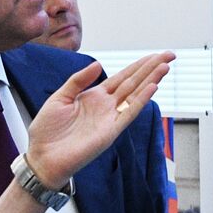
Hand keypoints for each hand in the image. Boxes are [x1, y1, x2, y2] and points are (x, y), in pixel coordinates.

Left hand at [26, 52, 172, 187]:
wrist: (42, 157)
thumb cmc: (48, 131)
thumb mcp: (60, 97)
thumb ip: (78, 80)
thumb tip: (97, 64)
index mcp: (95, 96)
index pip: (122, 77)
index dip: (139, 65)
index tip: (155, 55)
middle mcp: (106, 106)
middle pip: (134, 82)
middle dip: (151, 68)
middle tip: (169, 55)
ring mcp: (110, 118)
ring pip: (135, 95)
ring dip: (151, 81)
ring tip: (165, 66)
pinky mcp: (110, 132)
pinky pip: (129, 113)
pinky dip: (141, 100)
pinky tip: (152, 88)